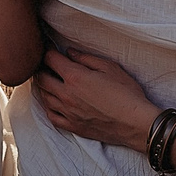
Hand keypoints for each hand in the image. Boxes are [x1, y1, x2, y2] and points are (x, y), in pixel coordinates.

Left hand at [33, 46, 162, 150]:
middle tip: (46, 64)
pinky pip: (51, 116)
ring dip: (43, 87)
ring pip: (44, 97)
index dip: (48, 51)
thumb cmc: (126, 93)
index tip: (50, 49)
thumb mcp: (110, 68)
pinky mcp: (72, 126)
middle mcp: (66, 94)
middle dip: (41, 68)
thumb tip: (70, 53)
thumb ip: (87, 59)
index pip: (51, 60)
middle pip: (42, 79)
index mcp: (75, 77)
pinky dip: (48, 107)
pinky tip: (53, 103)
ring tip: (48, 81)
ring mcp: (67, 112)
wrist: (134, 123)